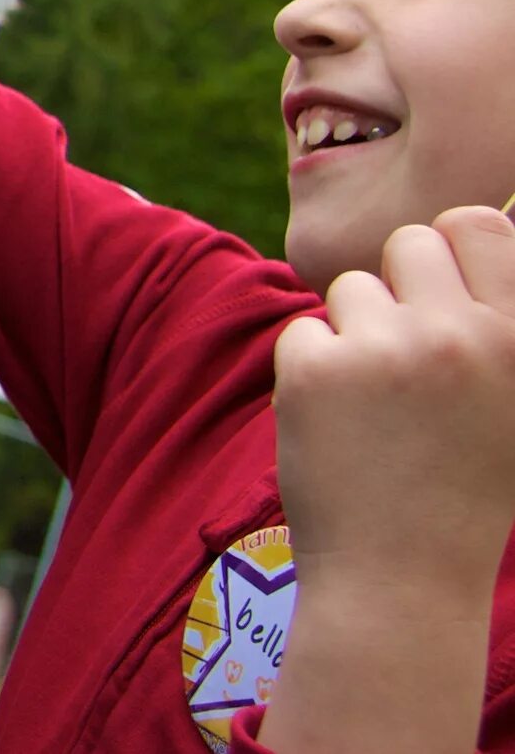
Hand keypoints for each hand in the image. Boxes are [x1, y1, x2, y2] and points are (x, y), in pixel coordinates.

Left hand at [273, 207, 514, 586]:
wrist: (403, 575)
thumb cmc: (466, 484)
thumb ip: (499, 320)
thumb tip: (479, 224)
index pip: (472, 224)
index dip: (452, 254)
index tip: (446, 297)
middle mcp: (460, 334)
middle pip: (408, 242)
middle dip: (401, 288)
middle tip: (407, 356)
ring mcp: (385, 349)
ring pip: (351, 287)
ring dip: (357, 332)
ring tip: (381, 405)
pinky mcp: (316, 370)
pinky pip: (304, 330)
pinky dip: (313, 369)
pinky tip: (343, 424)